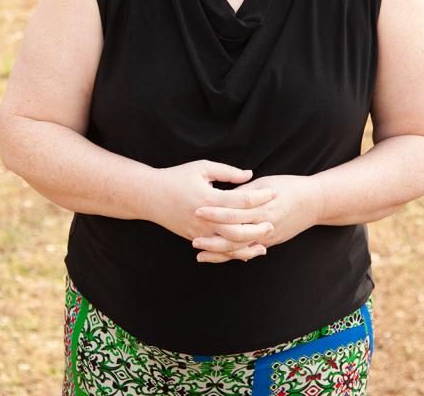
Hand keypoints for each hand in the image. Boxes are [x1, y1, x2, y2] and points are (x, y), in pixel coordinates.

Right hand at [145, 160, 277, 263]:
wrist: (150, 196)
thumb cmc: (177, 177)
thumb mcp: (202, 168)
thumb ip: (227, 172)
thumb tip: (249, 175)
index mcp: (209, 198)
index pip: (242, 200)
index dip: (260, 196)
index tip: (274, 192)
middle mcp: (206, 218)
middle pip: (239, 228)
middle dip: (258, 227)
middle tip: (273, 222)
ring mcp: (200, 232)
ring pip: (229, 244)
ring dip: (248, 245)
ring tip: (264, 242)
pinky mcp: (195, 238)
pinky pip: (218, 250)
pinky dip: (233, 254)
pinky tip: (246, 254)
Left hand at [192, 174, 325, 263]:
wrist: (314, 202)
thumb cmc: (289, 186)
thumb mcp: (265, 183)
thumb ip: (243, 191)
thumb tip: (222, 195)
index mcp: (262, 206)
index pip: (234, 211)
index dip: (214, 211)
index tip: (197, 209)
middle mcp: (265, 224)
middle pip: (234, 234)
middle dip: (213, 238)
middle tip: (193, 238)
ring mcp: (268, 236)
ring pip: (240, 249)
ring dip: (219, 252)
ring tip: (199, 253)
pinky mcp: (269, 242)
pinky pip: (248, 252)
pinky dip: (233, 255)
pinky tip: (217, 257)